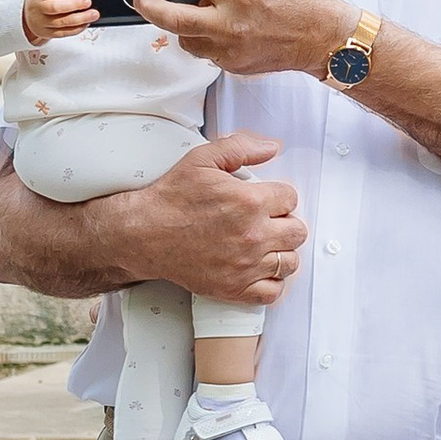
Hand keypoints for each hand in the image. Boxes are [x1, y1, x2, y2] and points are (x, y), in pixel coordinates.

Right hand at [22, 0, 96, 44]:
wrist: (26, 17)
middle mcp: (38, 8)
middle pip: (55, 8)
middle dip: (73, 5)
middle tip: (88, 1)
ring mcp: (44, 22)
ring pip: (61, 22)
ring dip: (79, 18)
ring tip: (94, 13)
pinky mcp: (50, 33)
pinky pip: (64, 33)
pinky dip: (77, 29)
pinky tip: (87, 23)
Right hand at [123, 134, 307, 302]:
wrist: (143, 234)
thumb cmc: (171, 198)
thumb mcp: (202, 159)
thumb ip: (241, 147)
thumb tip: (273, 147)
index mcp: (250, 201)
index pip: (291, 199)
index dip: (279, 197)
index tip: (266, 200)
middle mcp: (253, 235)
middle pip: (297, 231)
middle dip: (285, 223)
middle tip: (267, 222)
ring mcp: (246, 265)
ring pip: (290, 262)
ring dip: (281, 252)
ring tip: (264, 245)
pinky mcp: (235, 288)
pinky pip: (273, 292)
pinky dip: (271, 282)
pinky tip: (259, 269)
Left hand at [152, 0, 349, 77]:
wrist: (322, 37)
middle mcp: (233, 23)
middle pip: (174, 17)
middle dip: (148, 4)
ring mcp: (230, 49)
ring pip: (184, 38)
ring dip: (176, 22)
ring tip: (178, 8)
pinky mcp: (231, 64)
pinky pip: (203, 51)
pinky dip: (199, 37)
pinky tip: (210, 24)